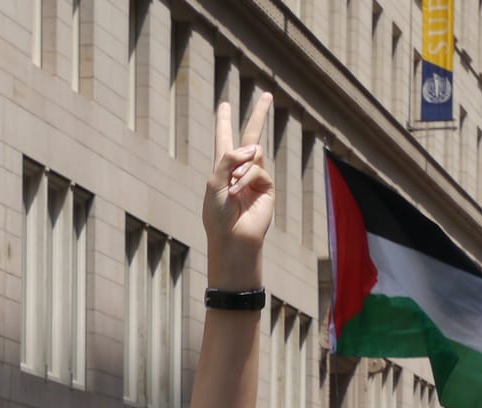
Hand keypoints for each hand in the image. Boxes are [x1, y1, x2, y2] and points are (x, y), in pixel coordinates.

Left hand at [202, 92, 273, 282]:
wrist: (232, 238)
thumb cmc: (217, 216)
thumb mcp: (214, 183)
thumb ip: (229, 159)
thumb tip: (253, 146)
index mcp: (222, 168)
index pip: (224, 139)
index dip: (223, 122)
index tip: (224, 105)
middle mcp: (240, 169)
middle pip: (251, 135)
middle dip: (259, 115)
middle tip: (266, 95)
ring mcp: (255, 177)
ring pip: (255, 152)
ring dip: (242, 166)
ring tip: (233, 188)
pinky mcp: (267, 186)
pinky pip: (258, 170)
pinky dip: (247, 179)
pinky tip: (239, 193)